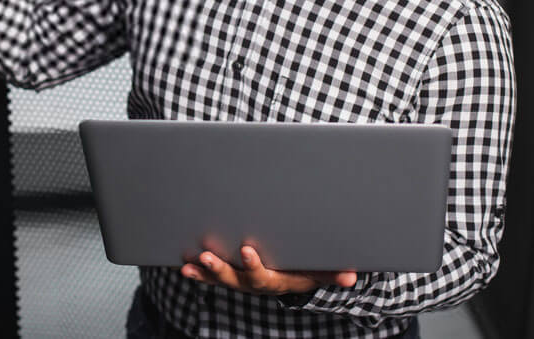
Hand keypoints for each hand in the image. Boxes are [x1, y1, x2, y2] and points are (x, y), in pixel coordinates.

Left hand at [180, 246, 356, 295]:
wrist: (291, 278)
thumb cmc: (305, 268)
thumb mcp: (319, 271)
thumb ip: (332, 272)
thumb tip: (350, 277)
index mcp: (274, 281)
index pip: (262, 276)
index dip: (253, 265)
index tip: (246, 250)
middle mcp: (253, 283)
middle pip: (235, 279)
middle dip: (221, 268)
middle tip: (208, 256)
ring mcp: (239, 280)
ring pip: (219, 278)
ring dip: (204, 270)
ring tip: (190, 263)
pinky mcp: (229, 275)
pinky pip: (211, 276)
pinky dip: (198, 272)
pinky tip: (184, 264)